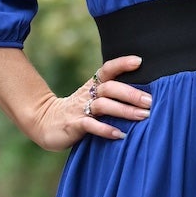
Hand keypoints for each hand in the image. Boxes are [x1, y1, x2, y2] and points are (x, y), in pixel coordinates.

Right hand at [26, 54, 152, 150]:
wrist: (44, 123)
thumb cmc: (78, 113)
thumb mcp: (93, 101)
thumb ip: (113, 98)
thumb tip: (144, 99)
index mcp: (93, 86)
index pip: (107, 70)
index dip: (122, 64)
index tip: (139, 61)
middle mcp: (87, 95)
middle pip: (110, 88)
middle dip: (131, 94)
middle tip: (150, 101)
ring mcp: (80, 110)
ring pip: (103, 105)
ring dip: (124, 110)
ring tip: (143, 116)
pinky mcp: (74, 125)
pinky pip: (90, 125)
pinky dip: (105, 130)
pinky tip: (120, 135)